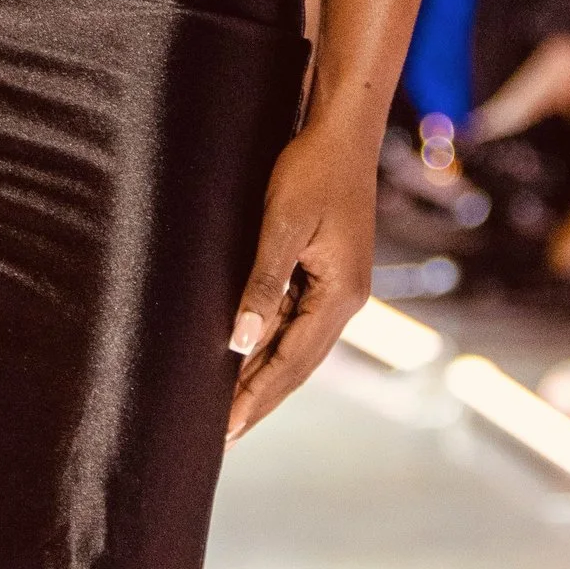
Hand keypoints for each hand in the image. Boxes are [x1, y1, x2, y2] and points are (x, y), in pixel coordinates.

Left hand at [225, 115, 376, 441]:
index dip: (257, 397)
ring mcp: (339, 288)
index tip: (228, 430)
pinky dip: (271, 345)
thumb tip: (242, 342)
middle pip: (297, 365)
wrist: (342, 132)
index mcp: (340, 296)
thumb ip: (263, 284)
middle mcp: (345, 300)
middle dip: (260, 400)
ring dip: (264, 377)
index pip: (292, 363)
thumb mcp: (282, 225)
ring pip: (297, 347)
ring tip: (230, 408)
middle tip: (223, 436)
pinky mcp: (327, 273)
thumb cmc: (313, 171)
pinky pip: (297, 322)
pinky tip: (249, 357)